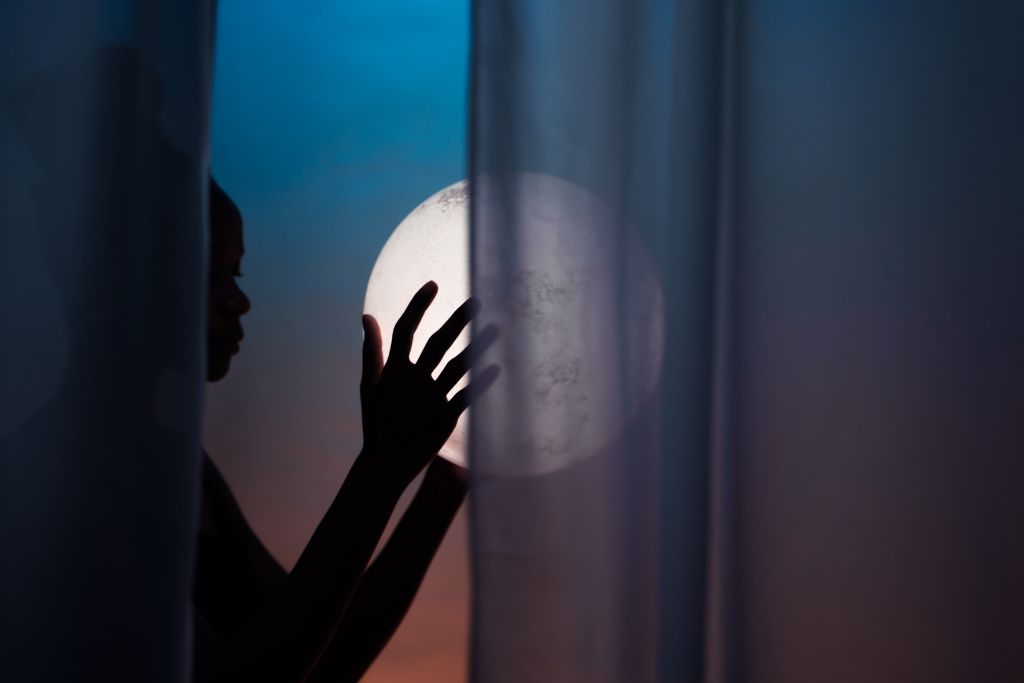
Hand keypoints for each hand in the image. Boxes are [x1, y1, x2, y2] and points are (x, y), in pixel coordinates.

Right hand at [359, 281, 497, 487]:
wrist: (384, 463)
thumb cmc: (377, 421)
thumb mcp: (369, 385)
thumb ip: (370, 350)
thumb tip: (366, 316)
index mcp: (393, 370)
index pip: (404, 329)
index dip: (418, 306)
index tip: (432, 284)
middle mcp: (412, 381)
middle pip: (438, 343)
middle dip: (458, 320)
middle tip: (478, 299)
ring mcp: (429, 399)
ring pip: (458, 367)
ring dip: (478, 346)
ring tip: (497, 327)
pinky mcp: (444, 417)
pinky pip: (466, 396)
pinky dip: (481, 382)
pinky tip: (497, 367)